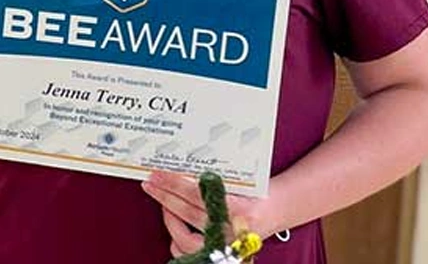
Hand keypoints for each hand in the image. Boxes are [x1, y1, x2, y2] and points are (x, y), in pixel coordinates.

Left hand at [142, 170, 279, 257]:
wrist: (277, 209)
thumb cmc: (258, 191)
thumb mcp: (240, 181)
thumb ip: (212, 181)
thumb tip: (176, 171)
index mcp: (239, 209)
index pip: (197, 196)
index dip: (173, 184)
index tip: (158, 175)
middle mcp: (233, 232)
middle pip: (188, 214)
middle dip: (164, 197)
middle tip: (150, 184)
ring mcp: (227, 247)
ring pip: (186, 240)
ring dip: (169, 220)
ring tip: (163, 205)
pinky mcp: (222, 255)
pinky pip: (192, 254)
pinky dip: (178, 242)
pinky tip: (174, 226)